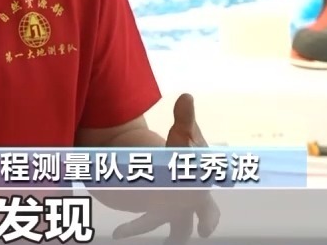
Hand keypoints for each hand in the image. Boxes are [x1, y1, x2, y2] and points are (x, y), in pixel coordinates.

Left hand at [112, 94, 221, 242]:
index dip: (208, 218)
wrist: (168, 157)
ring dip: (146, 228)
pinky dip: (131, 228)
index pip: (208, 207)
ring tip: (129, 232)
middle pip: (187, 224)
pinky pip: (142, 222)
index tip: (205, 229)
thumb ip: (185, 118)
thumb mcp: (184, 133)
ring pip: (161, 225)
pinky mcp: (151, 211)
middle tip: (184, 237)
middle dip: (180, 231)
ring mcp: (168, 211)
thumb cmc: (184, 150)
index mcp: (199, 189)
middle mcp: (186, 206)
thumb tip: (186, 96)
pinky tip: (118, 231)